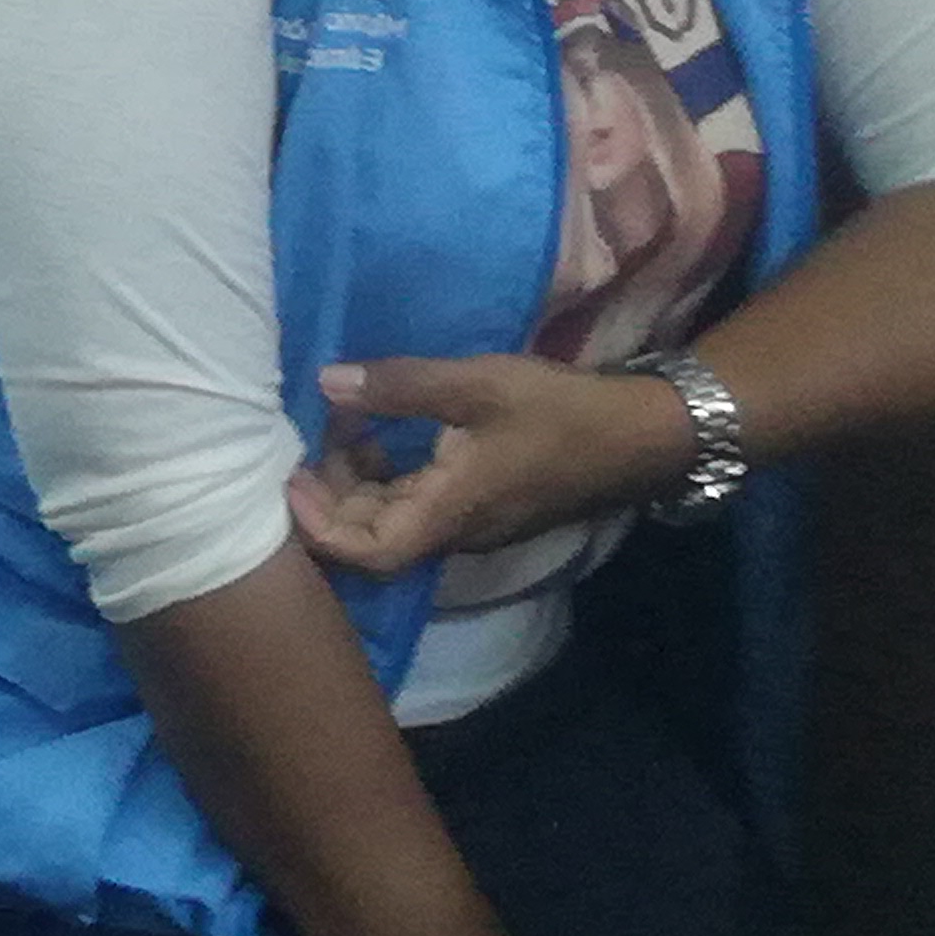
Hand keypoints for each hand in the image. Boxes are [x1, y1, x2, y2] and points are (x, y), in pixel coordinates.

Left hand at [286, 355, 696, 572]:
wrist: (643, 436)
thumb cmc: (561, 412)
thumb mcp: (478, 385)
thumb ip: (401, 385)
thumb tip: (326, 382)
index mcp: (450, 514)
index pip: (369, 553)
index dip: (320, 528)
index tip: (291, 480)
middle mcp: (455, 531)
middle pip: (371, 539)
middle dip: (329, 498)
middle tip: (301, 443)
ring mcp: (470, 522)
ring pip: (393, 520)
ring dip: (356, 484)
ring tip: (335, 426)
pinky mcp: (481, 505)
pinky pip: (417, 504)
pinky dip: (386, 476)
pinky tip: (375, 431)